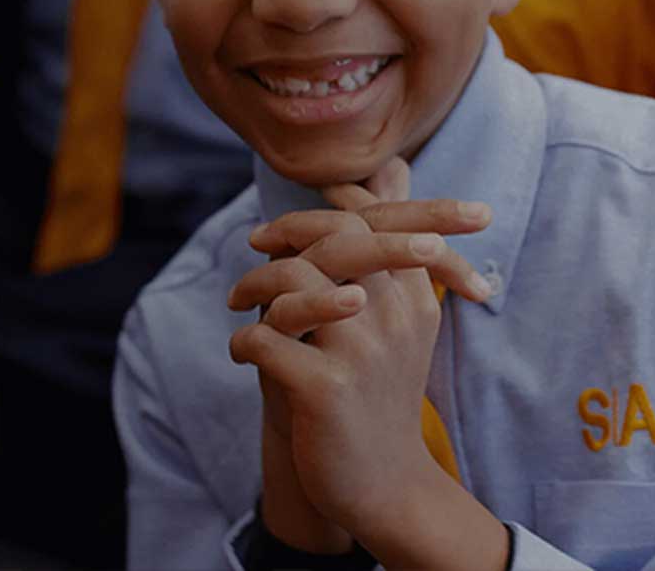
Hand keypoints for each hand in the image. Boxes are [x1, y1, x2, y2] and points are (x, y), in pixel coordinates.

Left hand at [229, 160, 478, 543]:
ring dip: (255, 286)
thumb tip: (390, 169)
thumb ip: (388, 257)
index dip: (321, 211)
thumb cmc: (379, 396)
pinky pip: (264, 341)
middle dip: (286, 232)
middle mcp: (396, 317)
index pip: (374, 222)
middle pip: (340, 239)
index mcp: (416, 298)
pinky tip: (242, 354)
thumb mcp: (400, 326)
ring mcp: (362, 352)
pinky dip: (243, 341)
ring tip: (238, 306)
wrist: (385, 485)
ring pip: (295, 283)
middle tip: (252, 246)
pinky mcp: (325, 390)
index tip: (279, 228)